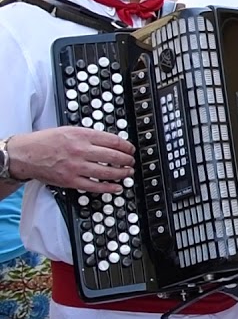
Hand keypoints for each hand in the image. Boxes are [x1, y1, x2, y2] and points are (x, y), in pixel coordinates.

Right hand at [8, 127, 134, 193]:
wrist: (26, 154)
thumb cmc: (46, 141)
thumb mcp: (70, 130)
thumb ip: (90, 136)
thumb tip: (110, 142)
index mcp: (82, 136)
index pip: (113, 141)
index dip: (126, 146)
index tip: (131, 149)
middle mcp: (80, 151)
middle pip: (114, 157)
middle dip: (127, 160)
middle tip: (131, 162)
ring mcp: (76, 167)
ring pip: (107, 172)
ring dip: (122, 174)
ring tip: (128, 173)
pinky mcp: (71, 181)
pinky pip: (94, 186)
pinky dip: (109, 188)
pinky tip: (117, 187)